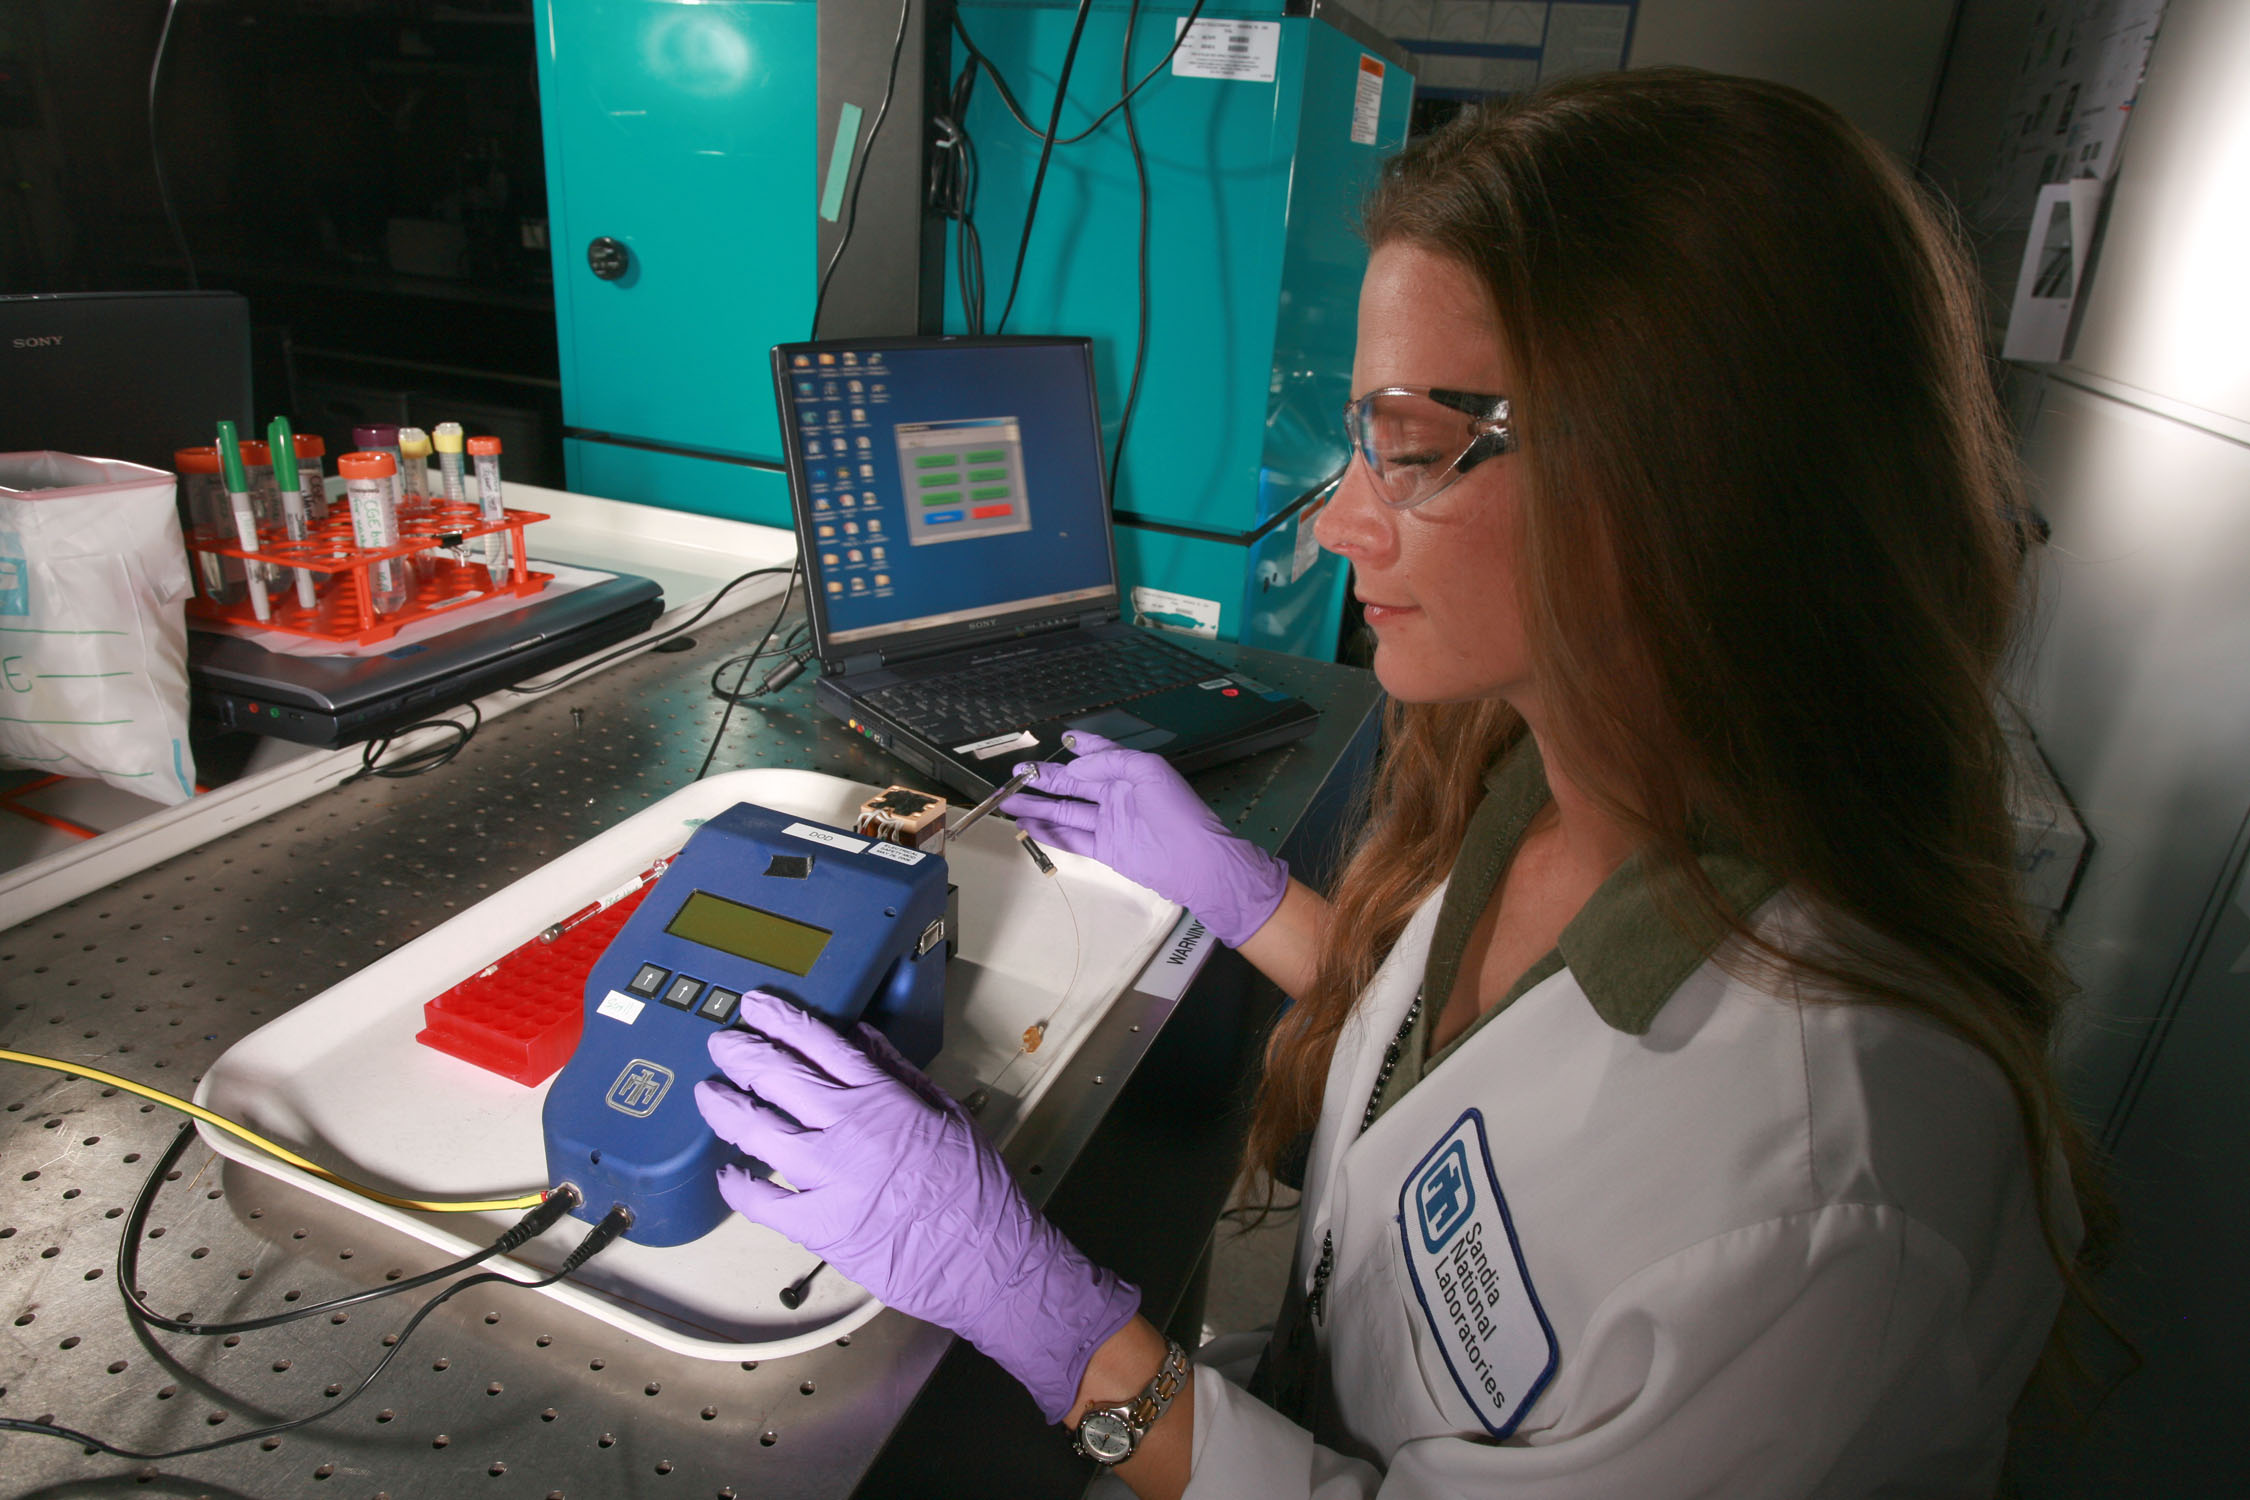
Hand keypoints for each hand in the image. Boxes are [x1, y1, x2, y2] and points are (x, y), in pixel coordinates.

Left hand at [693, 991, 1139, 1423]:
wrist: (985, 1256)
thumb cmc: (975, 1188)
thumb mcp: (946, 1111)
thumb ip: (898, 1072)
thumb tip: (860, 1038)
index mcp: (883, 1096)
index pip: (818, 1042)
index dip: (780, 1018)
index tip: (756, 1005)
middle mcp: (848, 1129)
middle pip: (776, 1076)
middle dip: (741, 1053)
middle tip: (722, 1043)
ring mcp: (828, 1177)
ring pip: (756, 1130)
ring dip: (725, 1107)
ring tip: (710, 1094)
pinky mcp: (819, 1224)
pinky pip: (761, 1201)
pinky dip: (737, 1186)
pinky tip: (727, 1174)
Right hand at [999, 730, 1289, 945]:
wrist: (1195, 861)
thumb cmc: (1175, 811)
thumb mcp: (1148, 771)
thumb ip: (1110, 762)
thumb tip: (1075, 765)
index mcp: (1130, 772)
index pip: (1100, 753)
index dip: (1081, 745)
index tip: (1061, 738)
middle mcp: (1117, 795)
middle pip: (1074, 784)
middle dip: (1045, 778)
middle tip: (1015, 774)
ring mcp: (1110, 824)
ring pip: (1068, 812)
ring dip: (1039, 807)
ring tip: (1009, 802)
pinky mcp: (1107, 850)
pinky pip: (1074, 839)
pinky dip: (1051, 833)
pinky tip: (1030, 827)